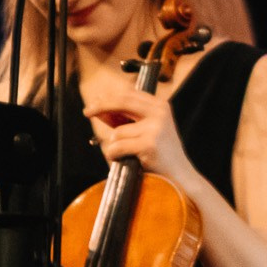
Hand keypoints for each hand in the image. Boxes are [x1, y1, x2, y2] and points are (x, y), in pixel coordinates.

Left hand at [78, 70, 197, 190]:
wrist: (180, 173)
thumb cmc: (160, 151)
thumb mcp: (146, 129)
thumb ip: (125, 118)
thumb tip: (99, 110)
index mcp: (161, 105)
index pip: (129, 94)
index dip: (108, 98)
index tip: (94, 103)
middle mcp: (160, 112)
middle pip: (121, 102)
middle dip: (100, 107)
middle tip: (86, 112)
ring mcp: (155, 127)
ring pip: (117, 132)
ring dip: (114, 145)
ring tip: (126, 153)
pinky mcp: (148, 144)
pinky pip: (117, 147)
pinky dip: (114, 155)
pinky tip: (124, 159)